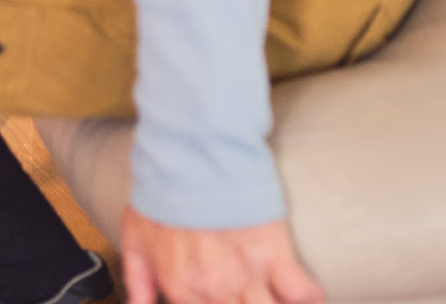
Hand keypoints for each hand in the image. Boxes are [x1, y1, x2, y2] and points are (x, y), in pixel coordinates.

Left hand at [120, 207, 324, 303]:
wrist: (189, 155)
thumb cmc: (163, 192)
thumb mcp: (136, 238)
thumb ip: (138, 281)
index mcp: (182, 291)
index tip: (229, 298)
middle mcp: (215, 291)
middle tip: (253, 292)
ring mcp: (246, 276)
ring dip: (275, 303)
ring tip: (276, 295)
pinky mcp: (274, 254)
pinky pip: (302, 293)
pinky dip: (310, 295)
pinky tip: (309, 292)